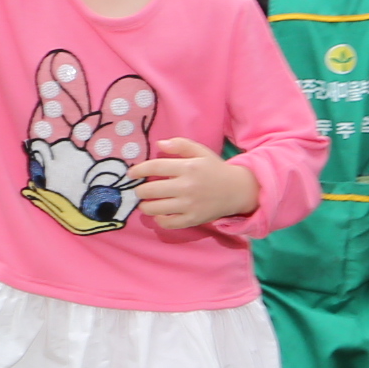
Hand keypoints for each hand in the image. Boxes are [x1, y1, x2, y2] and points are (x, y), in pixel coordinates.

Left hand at [131, 134, 258, 228]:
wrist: (237, 190)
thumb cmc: (215, 169)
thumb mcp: (200, 152)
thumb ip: (180, 145)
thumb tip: (159, 144)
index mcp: (188, 167)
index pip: (155, 167)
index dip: (139, 170)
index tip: (131, 174)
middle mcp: (187, 186)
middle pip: (151, 190)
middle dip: (140, 191)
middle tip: (139, 190)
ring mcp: (189, 205)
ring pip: (156, 208)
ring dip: (145, 206)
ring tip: (146, 203)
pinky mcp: (192, 219)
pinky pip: (168, 223)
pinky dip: (159, 220)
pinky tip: (160, 214)